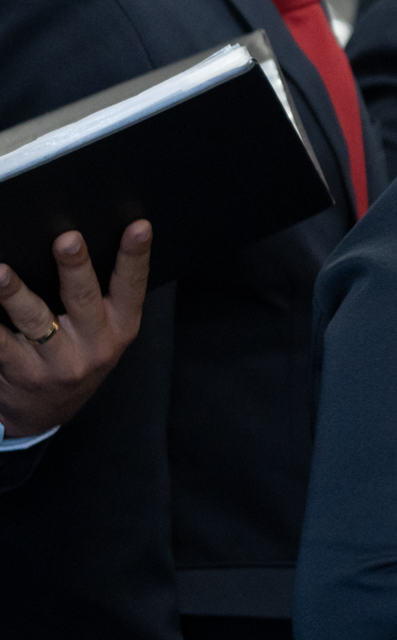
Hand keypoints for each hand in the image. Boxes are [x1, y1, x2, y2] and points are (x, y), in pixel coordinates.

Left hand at [0, 223, 151, 439]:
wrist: (48, 412)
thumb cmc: (78, 357)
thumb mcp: (104, 333)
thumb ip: (102, 297)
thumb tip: (78, 245)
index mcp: (121, 327)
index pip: (133, 286)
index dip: (136, 256)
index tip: (139, 227)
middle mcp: (95, 346)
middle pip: (84, 300)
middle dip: (75, 267)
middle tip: (67, 240)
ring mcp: (58, 363)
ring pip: (36, 321)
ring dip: (16, 294)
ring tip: (2, 272)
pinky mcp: (21, 373)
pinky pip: (0, 344)